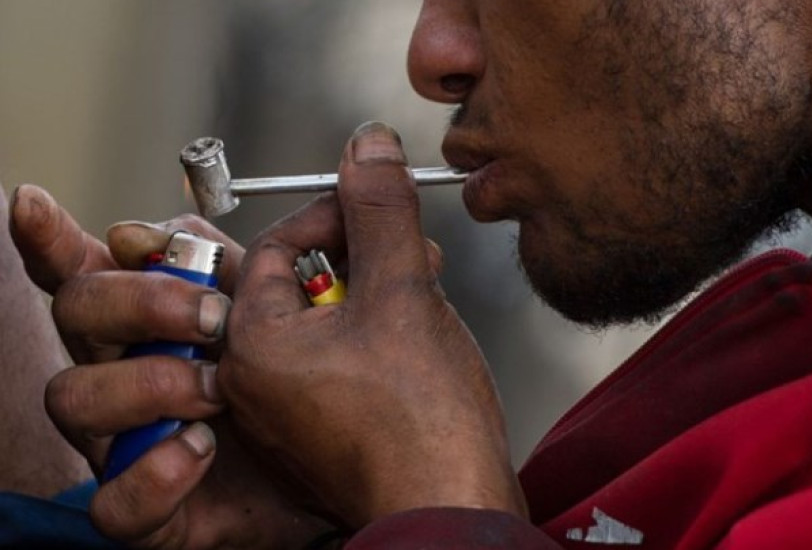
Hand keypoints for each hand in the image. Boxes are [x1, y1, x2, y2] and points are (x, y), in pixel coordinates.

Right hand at [10, 185, 336, 547]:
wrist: (332, 469)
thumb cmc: (292, 387)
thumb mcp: (269, 315)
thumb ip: (232, 267)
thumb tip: (178, 229)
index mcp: (148, 319)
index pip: (86, 268)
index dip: (52, 238)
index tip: (36, 205)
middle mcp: (120, 371)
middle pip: (77, 313)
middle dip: (140, 301)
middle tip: (214, 317)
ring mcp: (124, 440)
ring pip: (74, 398)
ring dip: (150, 383)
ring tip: (219, 391)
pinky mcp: (146, 507)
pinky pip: (116, 501)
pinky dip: (155, 472)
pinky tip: (201, 450)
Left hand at [219, 121, 526, 527]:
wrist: (451, 509)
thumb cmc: (424, 419)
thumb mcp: (403, 292)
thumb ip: (380, 211)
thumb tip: (368, 143)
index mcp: (254, 345)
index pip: (276, 246)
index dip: (333, 215)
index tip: (377, 206)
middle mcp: (255, 383)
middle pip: (297, 284)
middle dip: (358, 256)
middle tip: (411, 254)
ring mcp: (285, 415)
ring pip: (320, 323)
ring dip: (371, 295)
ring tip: (424, 294)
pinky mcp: (318, 435)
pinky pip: (333, 363)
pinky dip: (370, 339)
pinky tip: (416, 339)